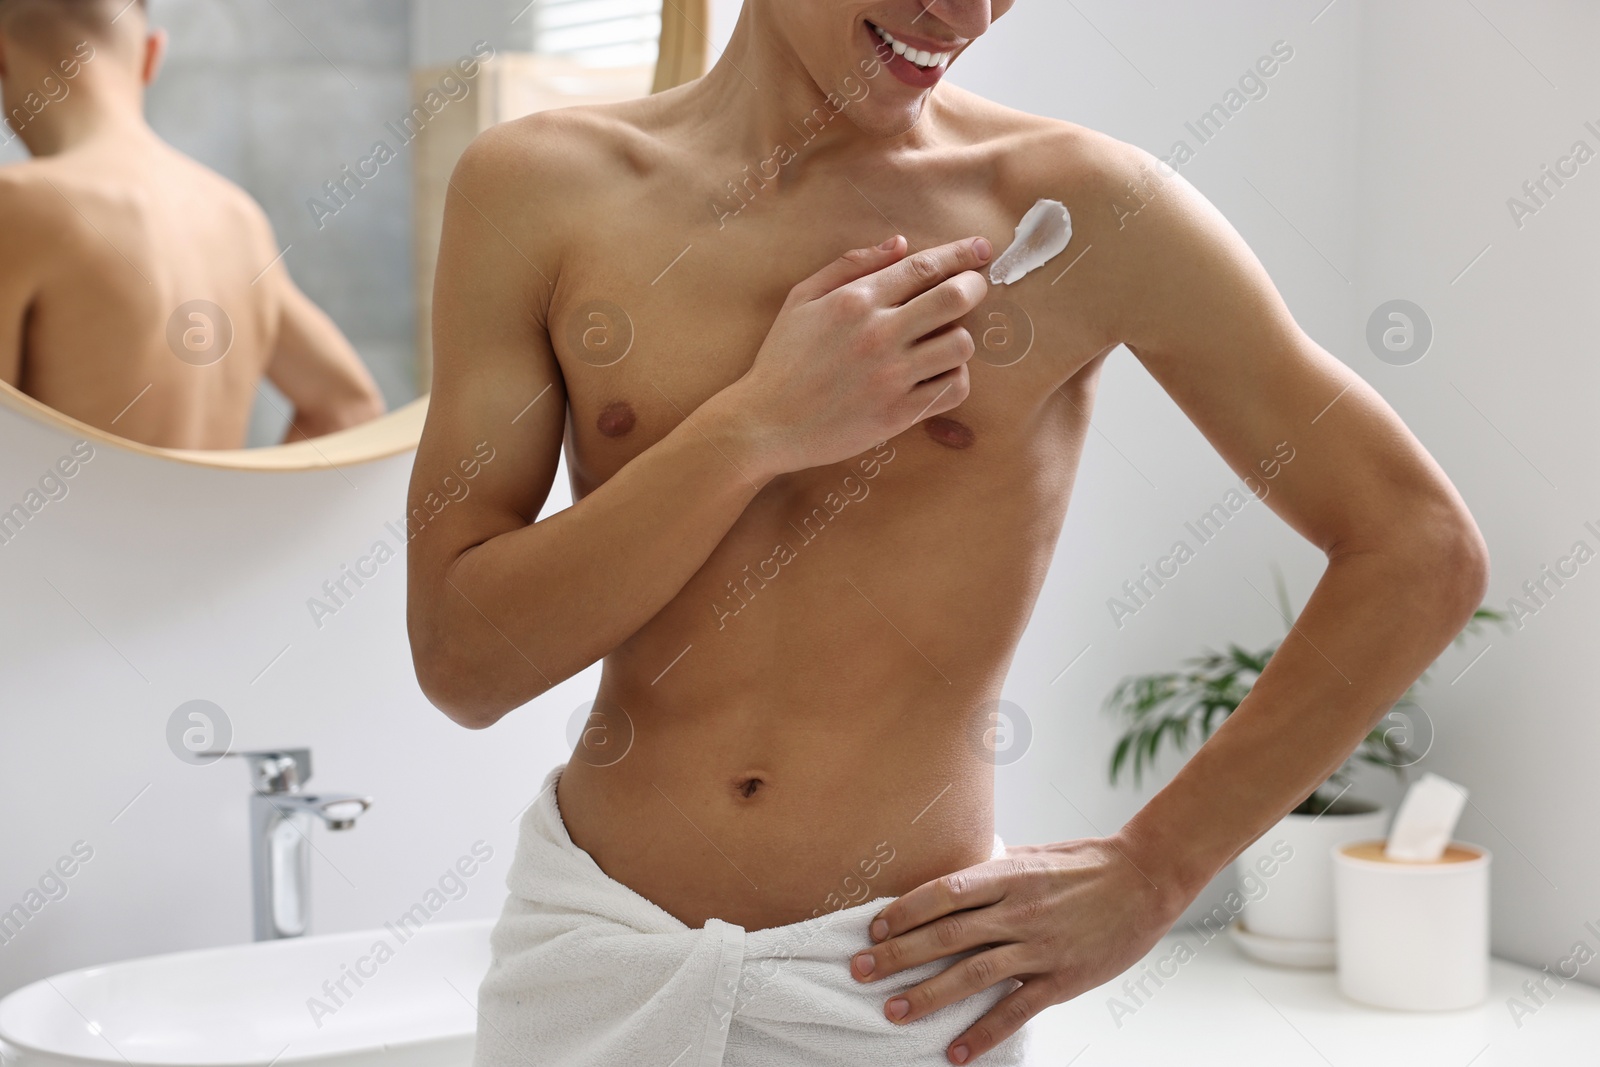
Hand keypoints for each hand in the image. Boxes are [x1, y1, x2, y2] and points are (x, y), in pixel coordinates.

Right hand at [714, 235, 992, 478]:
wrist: (765, 423)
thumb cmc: (781, 360)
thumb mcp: (801, 299)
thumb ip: (849, 265)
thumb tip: (899, 244)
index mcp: (855, 300)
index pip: (923, 267)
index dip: (961, 254)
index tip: (982, 248)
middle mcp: (878, 333)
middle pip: (955, 298)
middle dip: (975, 286)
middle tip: (975, 288)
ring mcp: (891, 375)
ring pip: (961, 344)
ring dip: (961, 337)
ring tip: (944, 340)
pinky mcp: (899, 413)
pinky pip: (953, 388)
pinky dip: (955, 378)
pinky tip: (938, 375)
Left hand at [848, 836, 1187, 1063]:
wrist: (1146, 879)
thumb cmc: (1085, 864)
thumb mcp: (1031, 856)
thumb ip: (991, 873)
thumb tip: (947, 888)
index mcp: (1008, 873)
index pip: (942, 892)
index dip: (904, 911)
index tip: (873, 928)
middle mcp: (1019, 909)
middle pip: (946, 935)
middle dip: (897, 955)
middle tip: (859, 970)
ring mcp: (1040, 946)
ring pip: (973, 974)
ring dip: (928, 995)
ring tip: (893, 1011)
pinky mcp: (1063, 978)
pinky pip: (1016, 1010)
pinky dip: (983, 1033)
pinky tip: (956, 1052)